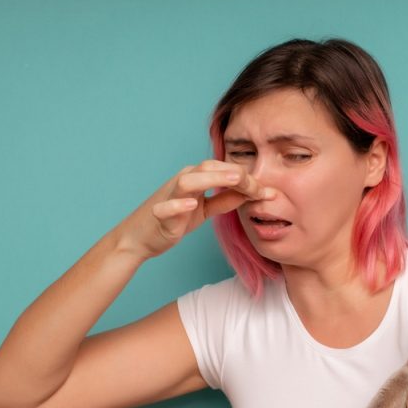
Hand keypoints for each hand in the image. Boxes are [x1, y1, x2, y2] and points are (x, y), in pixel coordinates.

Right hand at [113, 160, 274, 260]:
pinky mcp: (158, 215)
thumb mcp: (203, 209)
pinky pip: (166, 207)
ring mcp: (168, 197)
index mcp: (194, 179)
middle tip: (258, 184)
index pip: (222, 169)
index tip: (267, 190)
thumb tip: (249, 193)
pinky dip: (178, 205)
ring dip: (211, 179)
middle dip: (234, 174)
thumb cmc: (172, 220)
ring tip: (234, 181)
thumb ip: (224, 200)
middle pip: (207, 168)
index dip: (246, 177)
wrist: (139, 239)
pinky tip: (192, 205)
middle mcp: (182, 183)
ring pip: (187, 181)